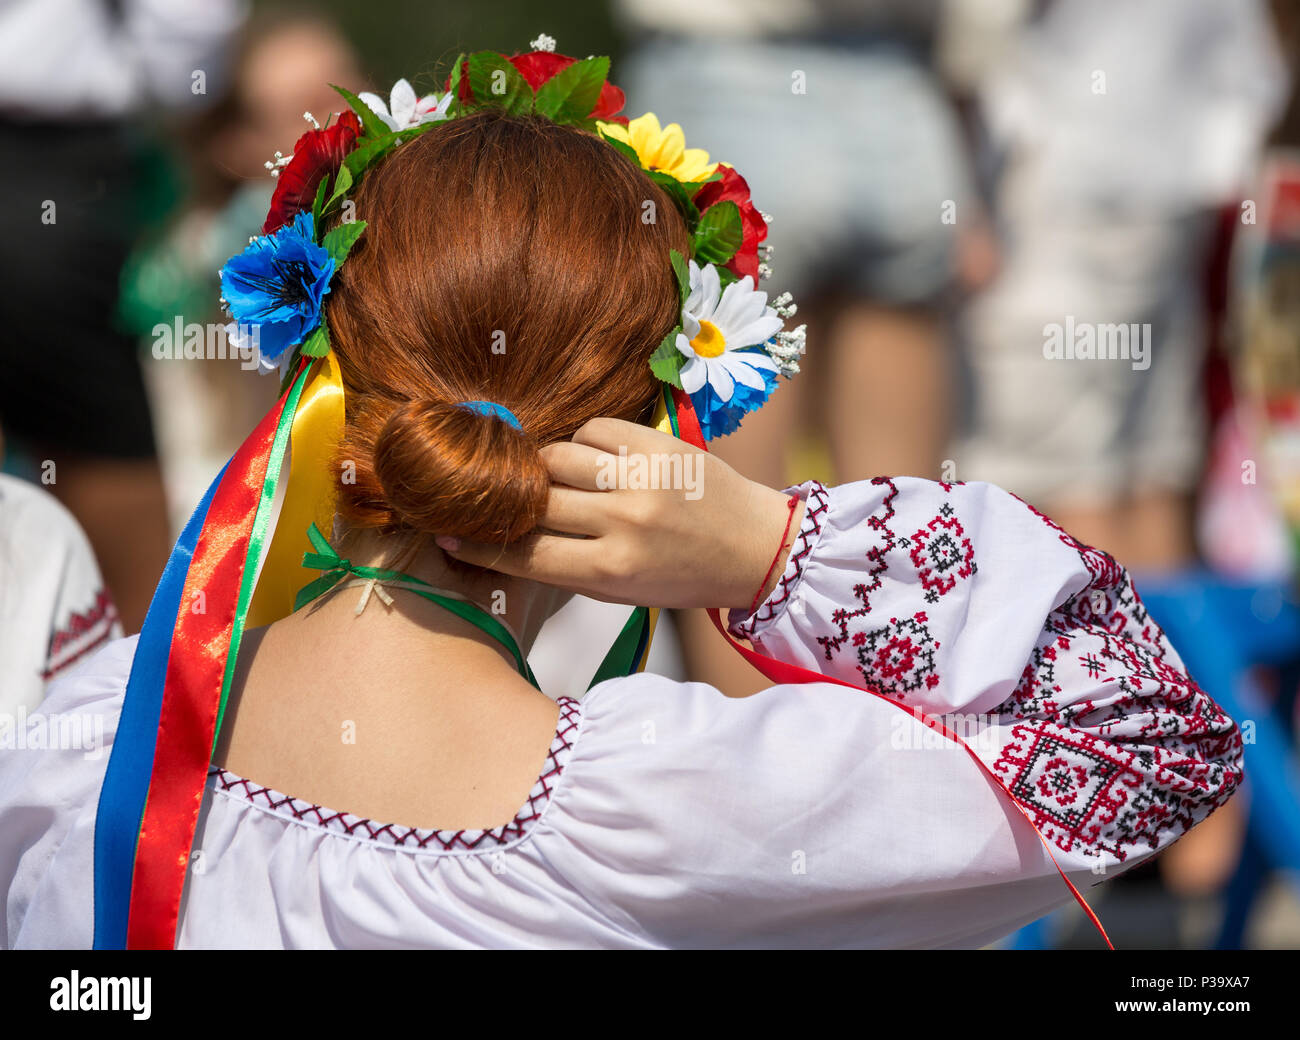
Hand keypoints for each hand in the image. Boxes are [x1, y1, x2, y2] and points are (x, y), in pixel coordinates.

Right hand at [435, 417, 804, 610]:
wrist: (755, 546)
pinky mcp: (659, 445)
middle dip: (506, 499)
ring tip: (542, 473)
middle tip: (490, 493)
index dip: (480, 545)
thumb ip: (567, 566)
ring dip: (541, 465)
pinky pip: (594, 430)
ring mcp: (642, 480)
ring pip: (557, 457)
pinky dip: (581, 443)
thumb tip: (506, 538)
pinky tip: (588, 457)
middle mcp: (623, 524)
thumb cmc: (682, 577)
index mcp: (611, 572)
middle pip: (535, 500)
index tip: (449, 534)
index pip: (525, 556)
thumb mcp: (623, 593)